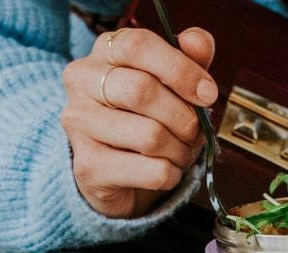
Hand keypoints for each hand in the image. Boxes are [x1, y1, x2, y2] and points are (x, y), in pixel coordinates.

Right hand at [61, 26, 216, 218]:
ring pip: (150, 136)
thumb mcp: (172, 84)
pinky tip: (166, 171)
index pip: (138, 45)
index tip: (207, 93)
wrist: (116, 175)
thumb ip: (188, 59)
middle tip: (195, 132)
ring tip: (180, 152)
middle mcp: (82, 82)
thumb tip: (198, 42)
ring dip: (180, 150)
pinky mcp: (89, 166)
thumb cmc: (146, 121)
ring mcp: (79, 125)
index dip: (180, 69)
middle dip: (184, 117)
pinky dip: (172, 174)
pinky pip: (152, 171)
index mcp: (104, 53)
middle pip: (142, 90)